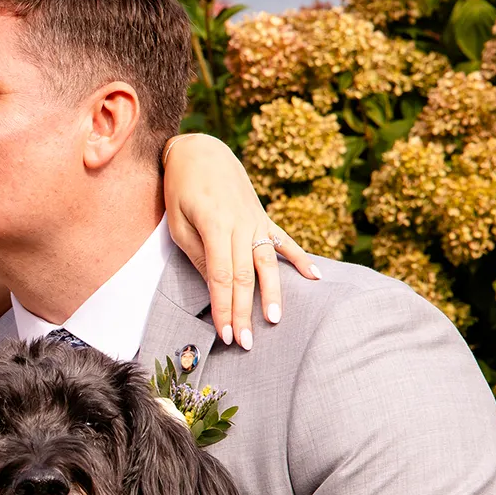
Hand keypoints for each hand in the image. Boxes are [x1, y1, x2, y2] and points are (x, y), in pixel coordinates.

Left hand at [162, 132, 321, 350]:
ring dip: (274, 293)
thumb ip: (200, 254)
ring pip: (268, 263)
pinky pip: (285, 241)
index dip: (224, 308)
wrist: (201, 152)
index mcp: (216, 226)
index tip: (224, 334)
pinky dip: (301, 259)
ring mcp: (256, 221)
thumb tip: (216, 287)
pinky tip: (316, 278)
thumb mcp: (179, 223)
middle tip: (246, 342)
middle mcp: (241, 224)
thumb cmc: (181, 189)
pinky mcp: (264, 218)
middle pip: (245, 276)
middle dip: (245, 312)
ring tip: (276, 320)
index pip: (222, 277)